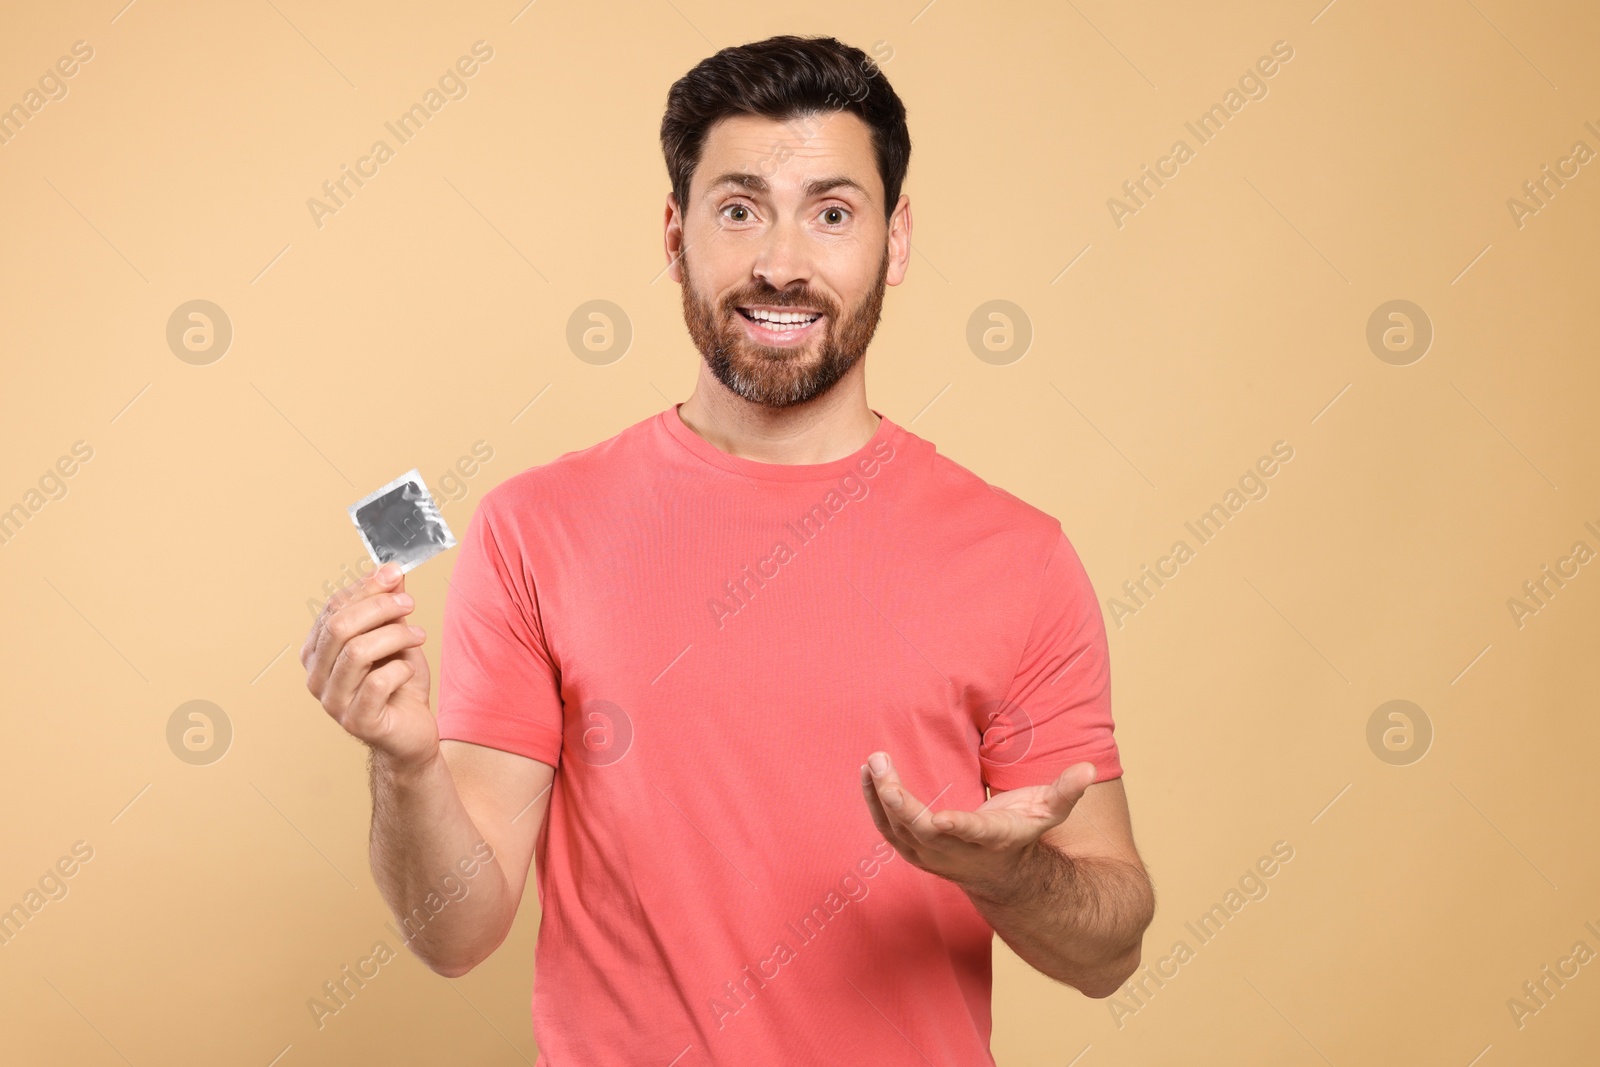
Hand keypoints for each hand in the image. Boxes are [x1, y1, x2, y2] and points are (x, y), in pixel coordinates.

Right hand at [303, 561, 437, 769]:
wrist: (412, 731)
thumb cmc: (399, 685)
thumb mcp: (394, 637)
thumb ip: (388, 606)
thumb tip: (390, 570)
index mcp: (317, 652)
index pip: (332, 609)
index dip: (365, 588)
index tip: (395, 575)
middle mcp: (316, 677)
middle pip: (339, 626)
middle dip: (379, 608)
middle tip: (409, 605)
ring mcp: (333, 702)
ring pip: (357, 651)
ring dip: (394, 636)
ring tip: (418, 636)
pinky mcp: (357, 722)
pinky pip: (377, 682)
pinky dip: (400, 669)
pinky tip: (409, 669)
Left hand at [860, 751, 1095, 902]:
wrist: (1005, 876)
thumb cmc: (1026, 831)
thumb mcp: (1049, 811)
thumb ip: (1067, 791)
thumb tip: (1090, 767)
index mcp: (990, 839)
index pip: (970, 835)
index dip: (955, 828)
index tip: (938, 817)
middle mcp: (956, 852)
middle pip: (921, 832)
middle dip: (899, 802)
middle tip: (881, 766)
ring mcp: (932, 855)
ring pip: (897, 831)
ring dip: (879, 798)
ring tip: (871, 764)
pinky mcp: (915, 850)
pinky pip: (888, 829)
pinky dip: (874, 804)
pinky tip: (867, 776)